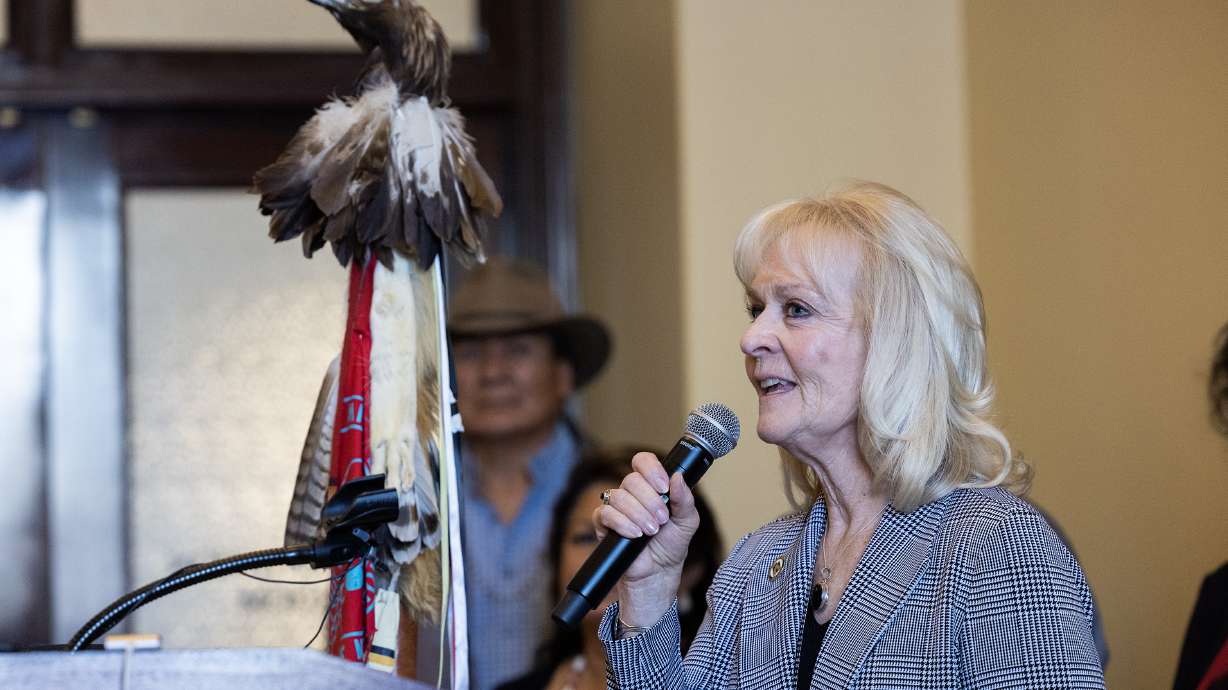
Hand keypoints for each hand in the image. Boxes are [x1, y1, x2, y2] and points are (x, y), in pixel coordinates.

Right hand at [593, 451, 700, 626]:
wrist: (658, 574)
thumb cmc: (672, 546)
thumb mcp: (687, 522)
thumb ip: (685, 499)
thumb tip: (678, 477)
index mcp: (651, 487)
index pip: (643, 462)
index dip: (651, 469)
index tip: (663, 486)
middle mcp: (632, 494)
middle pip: (631, 479)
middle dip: (650, 500)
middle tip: (662, 519)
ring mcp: (617, 508)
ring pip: (618, 496)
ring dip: (638, 514)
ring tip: (651, 531)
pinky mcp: (604, 525)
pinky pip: (605, 513)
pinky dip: (622, 523)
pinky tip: (635, 534)